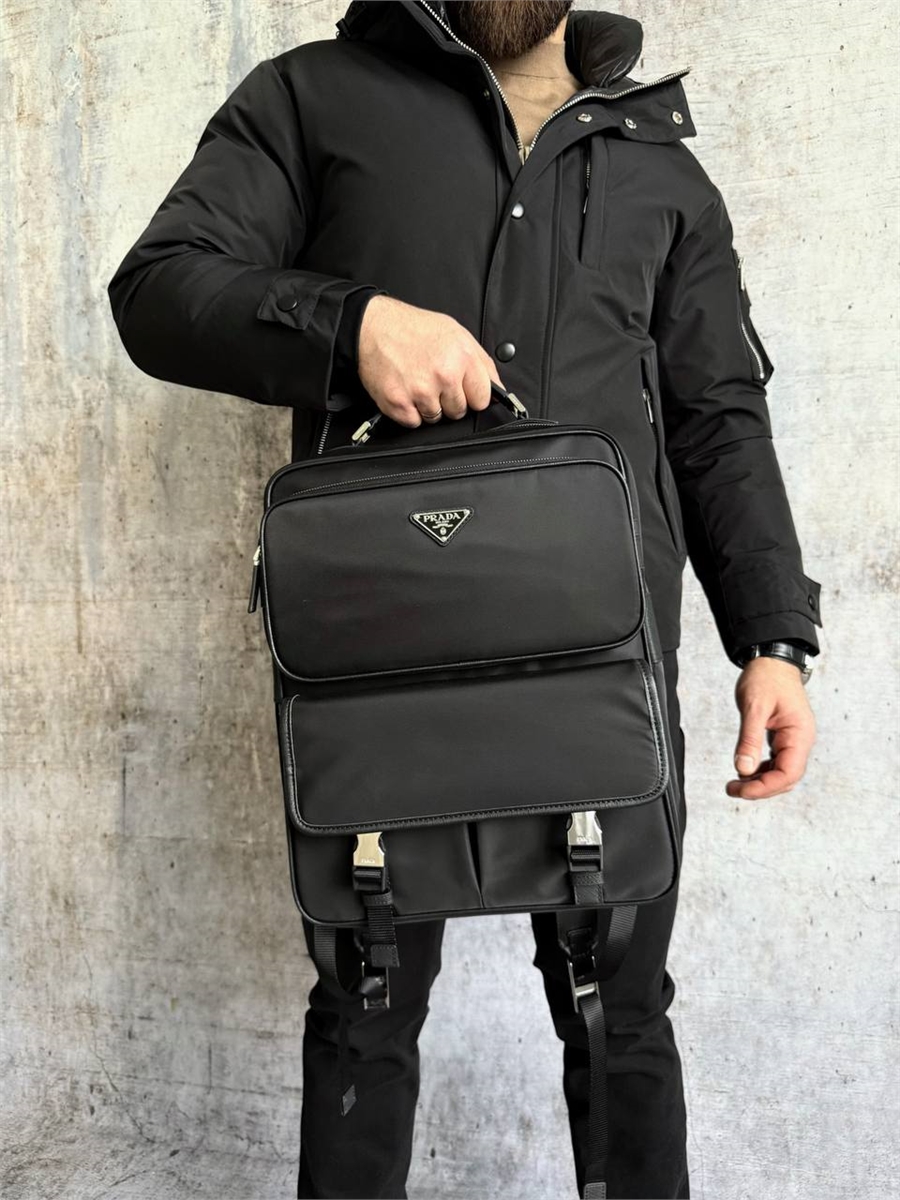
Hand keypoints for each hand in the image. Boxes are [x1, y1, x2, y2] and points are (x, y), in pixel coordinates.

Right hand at [357, 294, 504, 427]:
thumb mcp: (456, 334)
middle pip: (459, 411)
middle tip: (434, 380)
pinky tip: (405, 390)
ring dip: (428, 406)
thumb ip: (480, 363)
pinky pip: (414, 422)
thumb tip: (497, 388)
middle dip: (449, 400)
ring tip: (417, 382)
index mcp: (462, 358)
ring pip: (436, 418)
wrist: (373, 327)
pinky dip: (409, 411)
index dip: (472, 395)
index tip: (463, 389)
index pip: (482, 399)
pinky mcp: (399, 403)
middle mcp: (443, 375)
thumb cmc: (413, 328)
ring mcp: (420, 391)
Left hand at [727, 657, 815, 798]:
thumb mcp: (754, 707)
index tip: (741, 791)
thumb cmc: (766, 678)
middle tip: (732, 789)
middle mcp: (800, 740)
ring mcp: (794, 740)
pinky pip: (776, 761)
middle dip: (760, 788)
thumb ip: (749, 739)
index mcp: (799, 734)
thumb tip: (743, 769)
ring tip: (735, 783)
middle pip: (785, 779)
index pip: (787, 774)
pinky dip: (761, 770)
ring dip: (759, 782)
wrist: (772, 660)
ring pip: (781, 772)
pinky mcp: (784, 737)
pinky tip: (744, 770)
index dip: (765, 787)